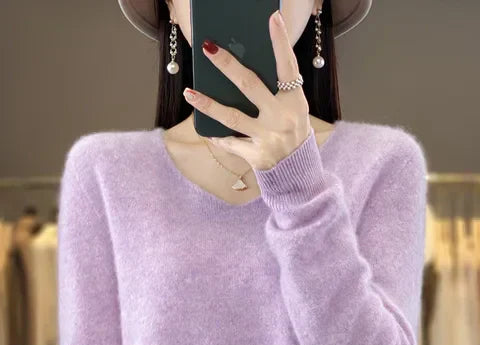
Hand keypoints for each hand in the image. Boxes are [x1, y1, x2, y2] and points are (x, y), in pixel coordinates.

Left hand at [182, 9, 312, 170]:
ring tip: (189, 93)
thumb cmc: (292, 132)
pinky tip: (205, 129)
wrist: (297, 173)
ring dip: (208, 104)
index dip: (281, 43)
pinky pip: (231, 143)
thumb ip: (275, 92)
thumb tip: (240, 71)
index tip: (271, 18)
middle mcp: (282, 119)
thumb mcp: (293, 110)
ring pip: (232, 117)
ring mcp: (268, 138)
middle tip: (208, 48)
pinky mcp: (256, 156)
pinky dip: (218, 137)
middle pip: (250, 86)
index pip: (288, 67)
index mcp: (295, 103)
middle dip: (227, 65)